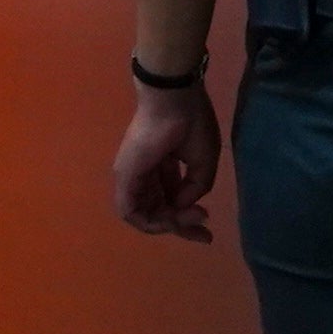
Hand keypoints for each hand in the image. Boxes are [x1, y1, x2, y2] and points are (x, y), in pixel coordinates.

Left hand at [113, 80, 222, 239]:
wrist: (175, 99)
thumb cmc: (191, 122)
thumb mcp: (203, 161)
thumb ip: (196, 187)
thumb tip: (182, 205)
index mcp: (160, 167)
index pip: (168, 201)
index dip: (187, 219)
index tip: (208, 224)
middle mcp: (143, 175)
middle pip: (156, 212)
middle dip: (180, 227)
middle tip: (204, 234)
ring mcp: (131, 176)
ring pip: (143, 215)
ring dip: (169, 224)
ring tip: (193, 218)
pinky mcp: (125, 177)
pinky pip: (130, 212)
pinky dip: (151, 221)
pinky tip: (173, 218)